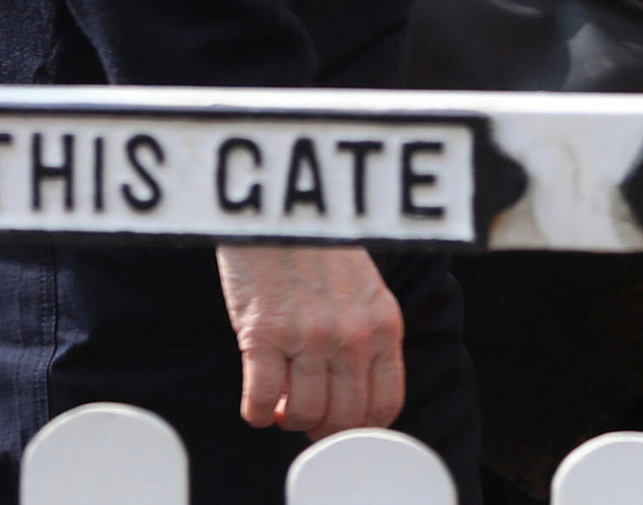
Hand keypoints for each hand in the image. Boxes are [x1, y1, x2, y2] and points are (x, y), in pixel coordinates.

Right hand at [214, 242, 405, 438]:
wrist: (282, 213)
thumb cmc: (319, 250)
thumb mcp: (364, 291)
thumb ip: (367, 337)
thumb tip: (351, 396)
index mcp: (383, 325)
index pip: (384, 404)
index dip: (360, 428)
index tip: (341, 426)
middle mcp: (352, 336)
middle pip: (345, 418)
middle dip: (323, 430)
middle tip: (306, 419)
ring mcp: (309, 337)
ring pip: (304, 414)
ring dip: (289, 419)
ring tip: (281, 404)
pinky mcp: (265, 335)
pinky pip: (262, 401)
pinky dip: (258, 413)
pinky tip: (258, 404)